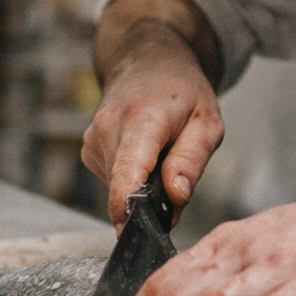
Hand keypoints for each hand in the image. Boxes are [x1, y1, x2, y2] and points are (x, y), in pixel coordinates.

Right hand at [83, 19, 223, 229]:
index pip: (126, 173)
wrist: (149, 63)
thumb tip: (175, 198)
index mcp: (141, 119)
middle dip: (151, 197)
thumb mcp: (207, 122)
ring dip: (142, 185)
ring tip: (160, 156)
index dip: (129, 208)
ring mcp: (93, 139)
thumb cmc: (182, 91)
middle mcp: (108, 129)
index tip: (135, 232)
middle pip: (125, 188)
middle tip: (175, 176)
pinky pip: (113, 179)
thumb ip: (192, 162)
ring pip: (118, 187)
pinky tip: (144, 155)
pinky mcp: (88, 150)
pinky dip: (131, 176)